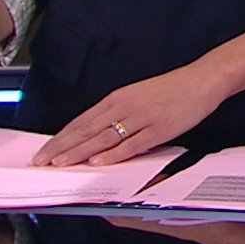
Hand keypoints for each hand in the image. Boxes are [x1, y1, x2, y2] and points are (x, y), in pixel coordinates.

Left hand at [33, 66, 224, 167]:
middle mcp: (125, 106)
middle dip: (62, 147)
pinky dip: (114, 154)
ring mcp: (142, 117)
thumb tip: (94, 134)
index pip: (81, 121)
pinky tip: (99, 162)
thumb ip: (116, 113)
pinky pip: (132, 144)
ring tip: (61, 164)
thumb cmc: (171, 89)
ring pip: (104, 137)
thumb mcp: (138, 96)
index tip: (43, 151)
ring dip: (80, 152)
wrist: (203, 79)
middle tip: (41, 162)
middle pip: (87, 130)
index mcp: (118, 98)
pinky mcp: (159, 128)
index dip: (60, 138)